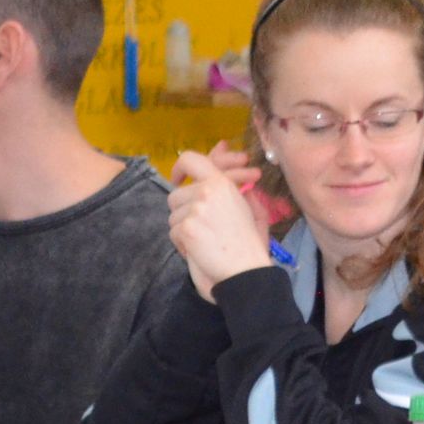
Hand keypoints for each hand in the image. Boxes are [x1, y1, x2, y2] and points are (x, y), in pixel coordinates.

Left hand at [167, 144, 278, 296]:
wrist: (247, 271)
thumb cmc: (250, 242)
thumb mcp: (249, 206)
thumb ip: (235, 180)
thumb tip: (222, 152)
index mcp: (222, 183)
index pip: (191, 159)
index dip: (180, 168)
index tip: (179, 180)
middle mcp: (207, 191)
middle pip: (176, 195)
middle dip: (184, 213)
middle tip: (202, 227)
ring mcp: (196, 209)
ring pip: (173, 215)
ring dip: (184, 230)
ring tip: (205, 240)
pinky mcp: (187, 228)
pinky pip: (173, 233)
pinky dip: (183, 245)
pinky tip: (199, 251)